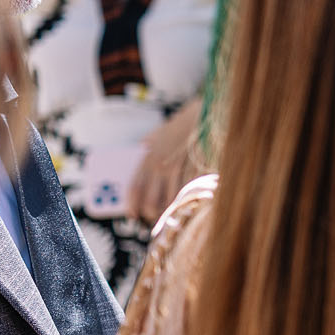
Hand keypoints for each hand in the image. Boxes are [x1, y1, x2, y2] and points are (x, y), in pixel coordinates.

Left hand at [130, 102, 202, 224]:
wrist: (202, 117)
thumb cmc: (179, 126)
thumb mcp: (157, 134)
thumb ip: (147, 145)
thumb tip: (139, 152)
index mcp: (148, 159)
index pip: (135, 188)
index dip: (132, 204)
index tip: (132, 214)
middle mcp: (161, 167)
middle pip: (152, 201)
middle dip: (152, 214)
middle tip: (154, 217)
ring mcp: (180, 171)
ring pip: (172, 201)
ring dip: (172, 211)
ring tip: (172, 215)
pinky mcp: (196, 172)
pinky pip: (190, 193)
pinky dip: (188, 201)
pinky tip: (189, 204)